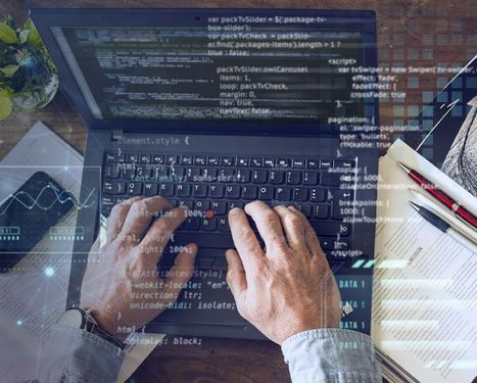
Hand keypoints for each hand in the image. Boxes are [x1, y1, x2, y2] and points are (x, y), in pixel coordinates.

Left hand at [80, 196, 196, 340]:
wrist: (100, 321)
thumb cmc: (133, 310)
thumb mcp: (166, 296)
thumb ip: (182, 270)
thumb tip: (190, 249)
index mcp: (143, 259)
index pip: (163, 225)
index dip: (177, 214)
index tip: (182, 212)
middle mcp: (124, 248)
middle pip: (140, 209)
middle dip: (157, 201)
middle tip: (166, 204)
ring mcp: (107, 247)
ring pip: (119, 211)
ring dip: (135, 202)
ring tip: (145, 204)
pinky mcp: (96, 249)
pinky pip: (106, 225)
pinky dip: (119, 218)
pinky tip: (126, 221)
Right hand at [225, 202, 340, 344]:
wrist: (311, 333)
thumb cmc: (280, 322)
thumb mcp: (246, 306)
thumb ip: (235, 278)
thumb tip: (230, 257)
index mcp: (259, 269)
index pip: (243, 234)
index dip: (236, 219)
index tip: (234, 214)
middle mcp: (280, 258)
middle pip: (266, 219)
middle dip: (255, 207)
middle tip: (251, 206)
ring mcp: (302, 257)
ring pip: (289, 220)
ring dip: (278, 209)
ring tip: (273, 209)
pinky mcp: (319, 259)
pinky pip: (309, 231)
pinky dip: (299, 219)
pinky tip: (294, 216)